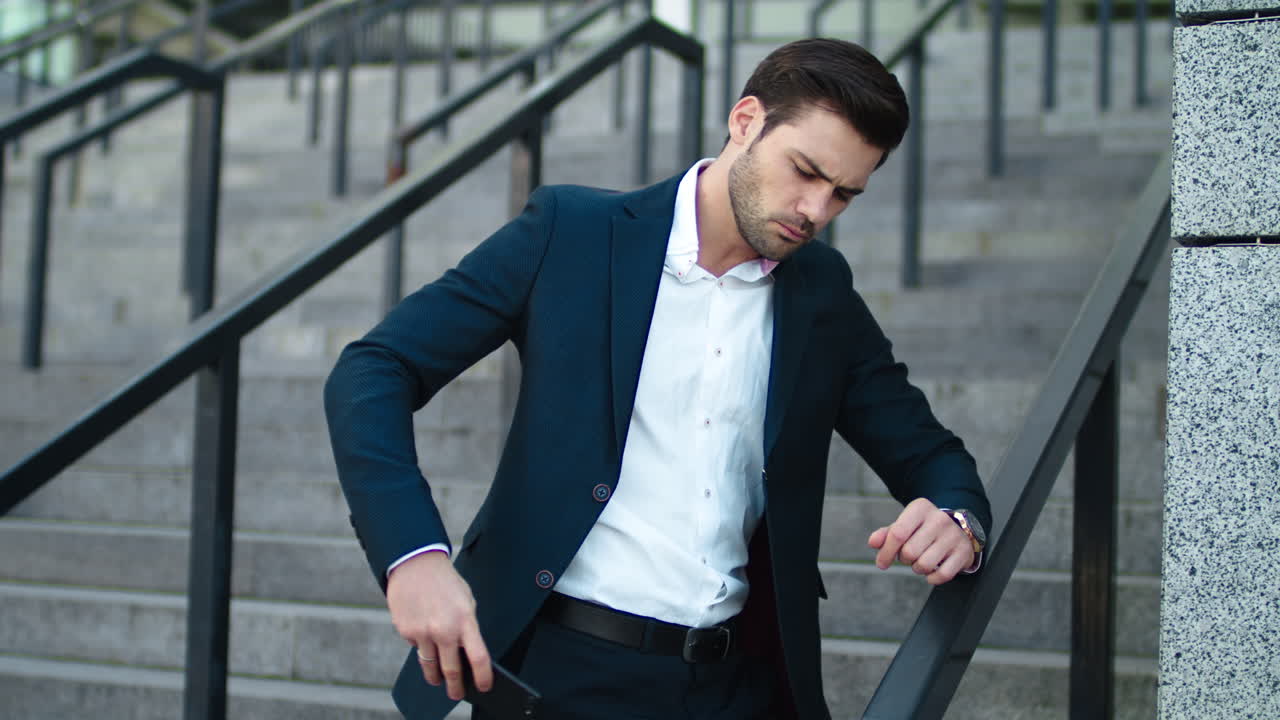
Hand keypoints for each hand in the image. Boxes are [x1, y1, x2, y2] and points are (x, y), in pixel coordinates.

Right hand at [386, 551, 492, 699]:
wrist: (416, 564)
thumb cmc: (445, 583)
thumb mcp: (466, 602)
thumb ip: (467, 627)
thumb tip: (465, 653)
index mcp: (465, 621)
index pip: (479, 658)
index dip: (483, 677)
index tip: (484, 687)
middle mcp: (444, 630)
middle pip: (452, 670)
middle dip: (455, 688)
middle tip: (457, 694)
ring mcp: (422, 632)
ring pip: (429, 666)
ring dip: (435, 676)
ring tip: (438, 679)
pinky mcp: (405, 631)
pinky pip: (415, 646)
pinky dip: (420, 644)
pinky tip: (421, 628)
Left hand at [867, 498, 974, 585]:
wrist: (956, 530)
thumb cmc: (923, 530)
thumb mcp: (904, 526)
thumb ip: (886, 534)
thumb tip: (873, 542)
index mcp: (920, 508)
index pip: (898, 534)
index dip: (886, 552)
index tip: (881, 563)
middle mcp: (939, 519)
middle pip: (909, 552)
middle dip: (904, 559)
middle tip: (909, 556)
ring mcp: (953, 535)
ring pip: (924, 565)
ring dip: (917, 569)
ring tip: (921, 560)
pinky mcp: (964, 552)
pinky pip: (942, 575)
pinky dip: (932, 578)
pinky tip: (932, 572)